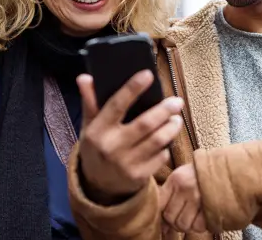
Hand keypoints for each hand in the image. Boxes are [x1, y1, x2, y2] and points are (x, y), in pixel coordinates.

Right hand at [76, 70, 184, 201]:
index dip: (132, 88)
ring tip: (176, 119)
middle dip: (164, 110)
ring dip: (171, 128)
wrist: (98, 186)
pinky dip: (166, 147)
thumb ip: (90, 102)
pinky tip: (167, 140)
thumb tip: (84, 77)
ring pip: (157, 141)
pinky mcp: (139, 176)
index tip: (148, 75)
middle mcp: (111, 147)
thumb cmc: (97, 148)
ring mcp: (126, 163)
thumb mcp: (89, 127)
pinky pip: (160, 157)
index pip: (116, 105)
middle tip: (177, 101)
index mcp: (98, 131)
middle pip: (144, 124)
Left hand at [159, 164, 206, 233]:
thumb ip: (168, 196)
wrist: (225, 169)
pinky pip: (198, 226)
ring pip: (183, 224)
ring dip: (187, 226)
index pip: (160, 205)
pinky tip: (202, 217)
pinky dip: (199, 226)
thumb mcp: (181, 178)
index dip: (162, 215)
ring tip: (192, 218)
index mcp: (175, 180)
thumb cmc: (199, 176)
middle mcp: (185, 188)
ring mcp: (199, 198)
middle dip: (175, 222)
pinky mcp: (211, 206)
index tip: (167, 217)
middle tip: (182, 217)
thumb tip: (162, 226)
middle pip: (170, 218)